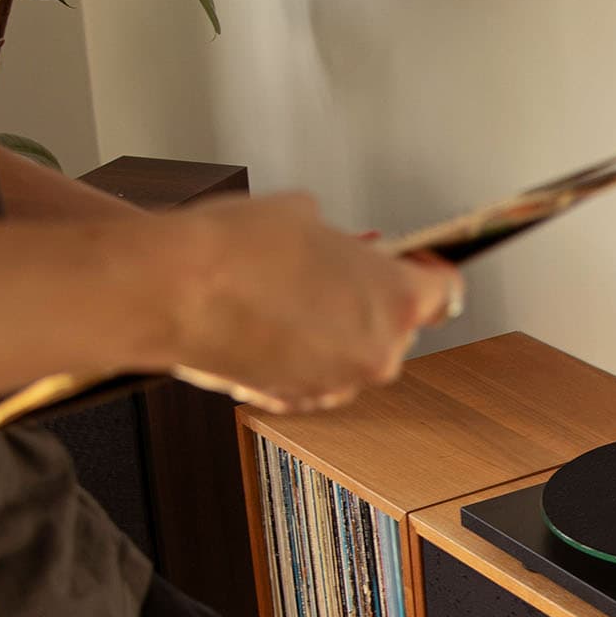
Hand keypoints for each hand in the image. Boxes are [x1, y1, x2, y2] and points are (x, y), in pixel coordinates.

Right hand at [159, 192, 458, 413]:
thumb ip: (337, 241)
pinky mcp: (292, 401)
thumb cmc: (234, 249)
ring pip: (351, 353)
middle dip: (371, 300)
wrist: (170, 289)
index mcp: (396, 300)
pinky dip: (297, 354)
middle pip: (396, 326)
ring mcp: (335, 384)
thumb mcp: (303, 215)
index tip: (415, 260)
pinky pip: (312, 375)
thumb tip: (332, 249)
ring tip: (286, 294)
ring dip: (332, 329)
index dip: (428, 270)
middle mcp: (376, 353)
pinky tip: (263, 322)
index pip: (445, 290)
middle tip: (336, 272)